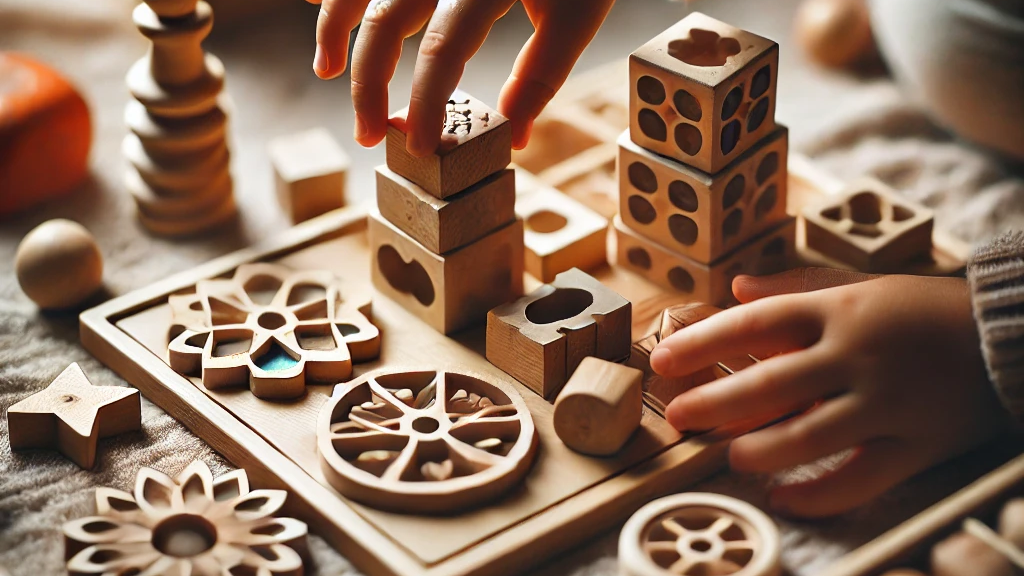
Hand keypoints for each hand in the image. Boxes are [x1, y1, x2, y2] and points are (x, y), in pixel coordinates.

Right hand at [307, 0, 613, 153]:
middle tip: (367, 135)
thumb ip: (543, 72)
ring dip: (333, 25)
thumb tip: (514, 137)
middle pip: (386, 18)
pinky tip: (313, 1)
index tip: (420, 147)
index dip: (427, 102)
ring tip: (325, 69)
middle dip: (368, 83)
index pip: (445, 49)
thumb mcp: (576, 12)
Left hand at [649, 268, 1013, 517]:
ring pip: (810, 436)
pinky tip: (783, 497)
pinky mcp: (915, 443)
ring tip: (729, 456)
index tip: (661, 360)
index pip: (754, 324)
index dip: (702, 343)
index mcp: (838, 310)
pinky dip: (819, 494)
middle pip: (770, 383)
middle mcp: (856, 354)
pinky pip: (861, 479)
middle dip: (714, 402)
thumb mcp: (860, 286)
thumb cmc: (923, 308)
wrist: (1009, 334)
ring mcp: (886, 402)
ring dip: (760, 449)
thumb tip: (737, 286)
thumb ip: (795, 288)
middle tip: (677, 417)